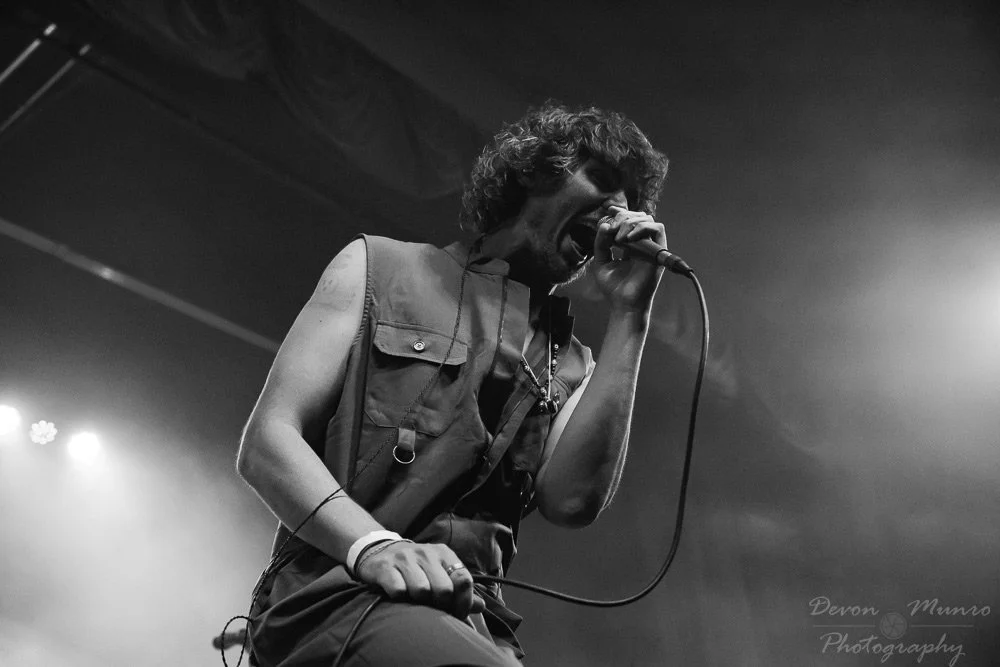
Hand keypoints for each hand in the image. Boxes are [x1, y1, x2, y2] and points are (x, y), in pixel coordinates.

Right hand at [355, 541, 486, 618]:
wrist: (379, 551)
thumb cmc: (416, 568)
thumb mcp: (439, 572)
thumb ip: (459, 589)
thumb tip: (481, 606)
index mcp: (444, 554)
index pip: (463, 579)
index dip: (463, 602)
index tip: (457, 614)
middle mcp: (426, 552)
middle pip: (444, 589)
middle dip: (440, 605)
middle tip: (433, 609)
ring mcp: (405, 558)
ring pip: (421, 590)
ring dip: (418, 602)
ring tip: (414, 600)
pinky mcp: (385, 566)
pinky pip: (398, 590)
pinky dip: (399, 598)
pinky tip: (398, 596)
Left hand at [592, 203, 665, 309]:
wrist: (623, 304)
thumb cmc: (613, 287)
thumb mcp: (600, 261)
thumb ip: (600, 243)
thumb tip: (605, 224)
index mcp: (629, 245)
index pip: (628, 220)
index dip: (618, 213)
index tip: (607, 213)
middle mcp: (641, 243)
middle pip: (637, 216)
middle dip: (622, 217)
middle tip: (610, 230)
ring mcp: (650, 247)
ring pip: (647, 219)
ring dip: (630, 222)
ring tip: (618, 238)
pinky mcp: (658, 252)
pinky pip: (657, 228)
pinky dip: (642, 228)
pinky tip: (627, 239)